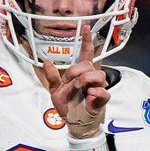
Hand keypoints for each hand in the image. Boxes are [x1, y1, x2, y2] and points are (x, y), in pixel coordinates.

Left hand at [42, 25, 109, 139]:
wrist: (73, 123)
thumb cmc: (68, 106)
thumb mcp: (55, 91)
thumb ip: (51, 77)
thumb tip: (46, 62)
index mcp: (81, 73)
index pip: (86, 53)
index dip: (86, 40)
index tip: (86, 27)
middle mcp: (91, 78)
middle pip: (88, 64)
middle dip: (75, 71)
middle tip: (68, 82)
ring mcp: (98, 87)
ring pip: (98, 75)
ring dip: (85, 80)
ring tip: (78, 88)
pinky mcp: (102, 99)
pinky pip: (104, 92)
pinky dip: (97, 92)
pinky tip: (90, 94)